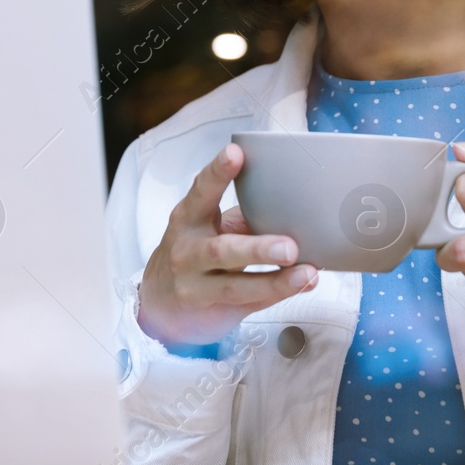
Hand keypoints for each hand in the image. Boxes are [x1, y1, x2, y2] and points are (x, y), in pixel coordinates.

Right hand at [137, 143, 318, 347]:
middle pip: (222, 250)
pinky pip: (249, 303)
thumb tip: (291, 201)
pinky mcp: (214, 311)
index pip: (201, 192)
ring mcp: (197, 286)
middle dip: (257, 248)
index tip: (235, 153)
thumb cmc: (193, 254)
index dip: (217, 172)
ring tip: (306, 271)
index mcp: (187, 220)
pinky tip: (302, 283)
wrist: (158, 305)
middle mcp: (188, 253)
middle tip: (289, 245)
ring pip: (237, 286)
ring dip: (276, 279)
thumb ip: (242, 216)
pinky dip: (279, 293)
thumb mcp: (206, 227)